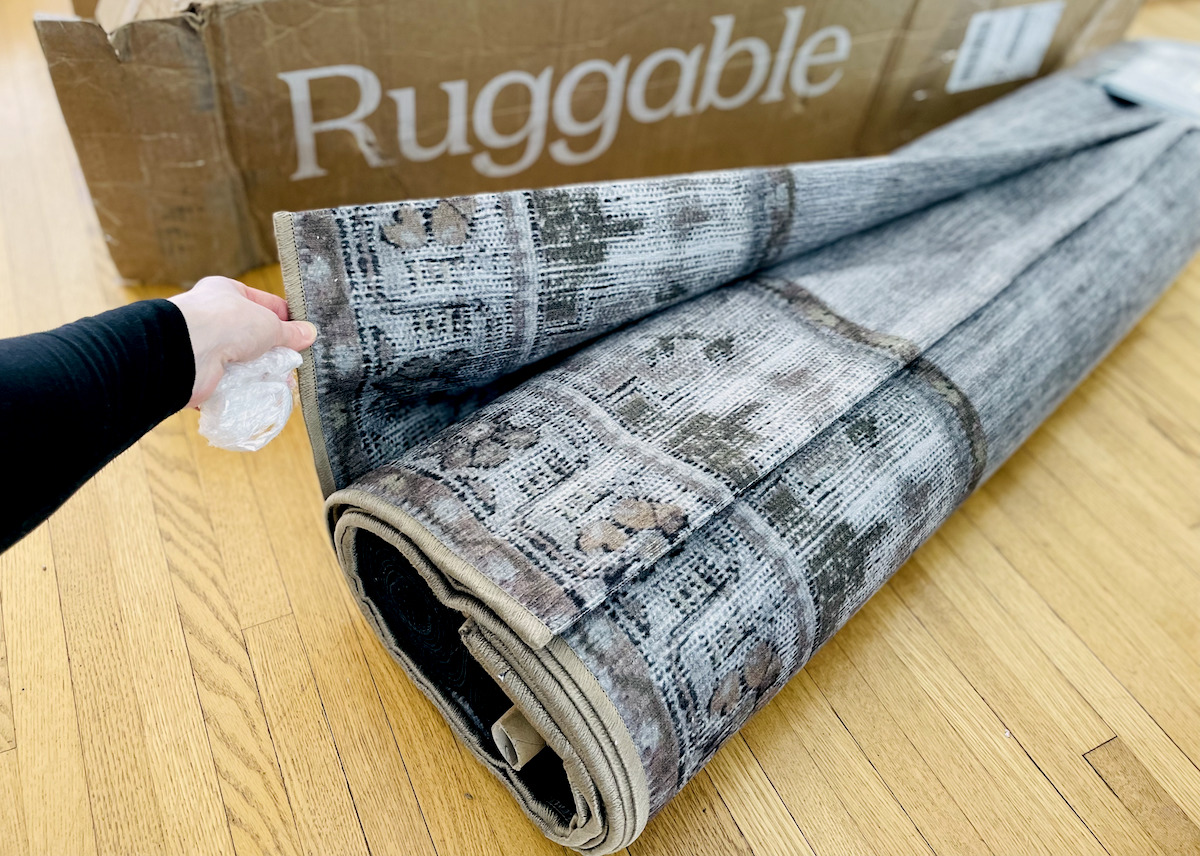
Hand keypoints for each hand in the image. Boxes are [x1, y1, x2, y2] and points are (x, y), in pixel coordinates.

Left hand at [169, 276, 317, 408]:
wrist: (187, 350)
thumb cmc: (227, 322)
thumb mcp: (269, 324)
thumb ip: (290, 332)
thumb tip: (310, 334)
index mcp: (226, 292)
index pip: (264, 303)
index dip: (285, 318)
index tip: (303, 334)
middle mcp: (214, 317)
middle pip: (254, 336)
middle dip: (276, 351)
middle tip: (295, 363)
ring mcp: (207, 346)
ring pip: (244, 362)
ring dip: (263, 372)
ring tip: (284, 384)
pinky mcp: (203, 373)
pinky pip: (231, 382)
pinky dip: (246, 390)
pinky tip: (263, 395)